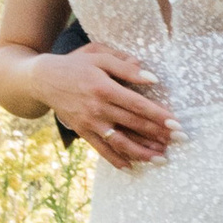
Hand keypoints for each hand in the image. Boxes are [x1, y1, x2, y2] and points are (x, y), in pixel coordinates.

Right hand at [34, 40, 171, 167]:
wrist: (43, 79)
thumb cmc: (76, 64)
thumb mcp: (99, 55)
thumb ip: (126, 66)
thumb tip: (152, 78)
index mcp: (104, 87)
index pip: (138, 105)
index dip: (158, 115)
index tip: (176, 124)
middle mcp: (98, 108)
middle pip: (133, 125)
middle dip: (158, 134)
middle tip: (179, 141)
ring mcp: (90, 123)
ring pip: (119, 142)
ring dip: (142, 152)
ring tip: (161, 159)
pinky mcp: (82, 132)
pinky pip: (101, 149)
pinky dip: (116, 160)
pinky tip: (132, 167)